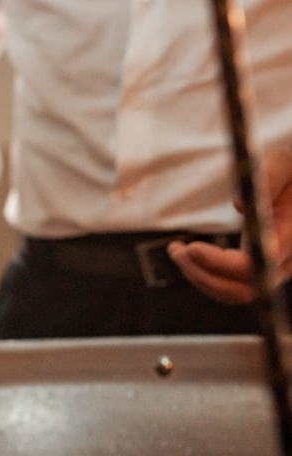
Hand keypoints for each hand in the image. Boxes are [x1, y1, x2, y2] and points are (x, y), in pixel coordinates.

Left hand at [168, 146, 291, 303]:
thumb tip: (239, 205)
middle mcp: (285, 260)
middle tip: (175, 250)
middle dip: (203, 275)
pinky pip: (231, 284)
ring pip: (234, 293)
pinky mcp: (260, 266)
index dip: (220, 264)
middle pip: (243, 290)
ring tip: (175, 251)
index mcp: (291, 236)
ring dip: (200, 276)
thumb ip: (270, 176)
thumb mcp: (284, 162)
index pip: (254, 266)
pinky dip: (206, 274)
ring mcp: (272, 268)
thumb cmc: (291, 169)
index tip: (191, 247)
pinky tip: (187, 254)